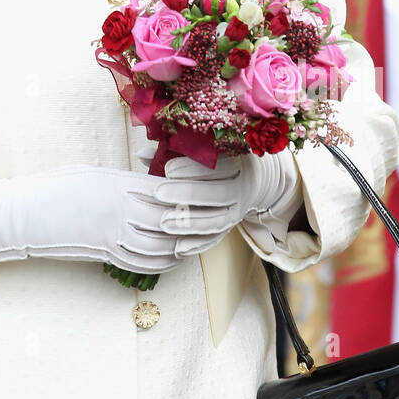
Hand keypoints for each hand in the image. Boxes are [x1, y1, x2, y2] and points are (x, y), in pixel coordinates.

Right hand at [0, 164, 206, 274]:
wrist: (27, 213)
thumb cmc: (56, 187)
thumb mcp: (92, 174)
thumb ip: (121, 181)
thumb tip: (143, 185)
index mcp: (118, 183)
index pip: (163, 192)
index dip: (182, 196)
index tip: (195, 198)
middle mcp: (119, 208)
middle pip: (166, 219)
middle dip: (186, 224)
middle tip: (202, 224)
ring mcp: (112, 232)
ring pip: (157, 246)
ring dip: (176, 247)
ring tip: (190, 246)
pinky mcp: (104, 252)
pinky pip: (138, 262)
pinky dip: (158, 264)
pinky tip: (168, 261)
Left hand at [147, 151, 301, 254]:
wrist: (256, 178)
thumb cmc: (220, 159)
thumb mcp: (205, 150)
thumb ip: (175, 150)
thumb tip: (142, 154)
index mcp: (238, 162)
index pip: (218, 166)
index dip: (193, 168)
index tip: (168, 169)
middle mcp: (243, 187)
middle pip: (217, 194)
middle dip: (187, 194)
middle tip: (158, 193)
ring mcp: (239, 210)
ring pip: (218, 220)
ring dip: (190, 223)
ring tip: (164, 223)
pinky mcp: (232, 227)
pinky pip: (216, 238)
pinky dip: (198, 244)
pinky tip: (178, 248)